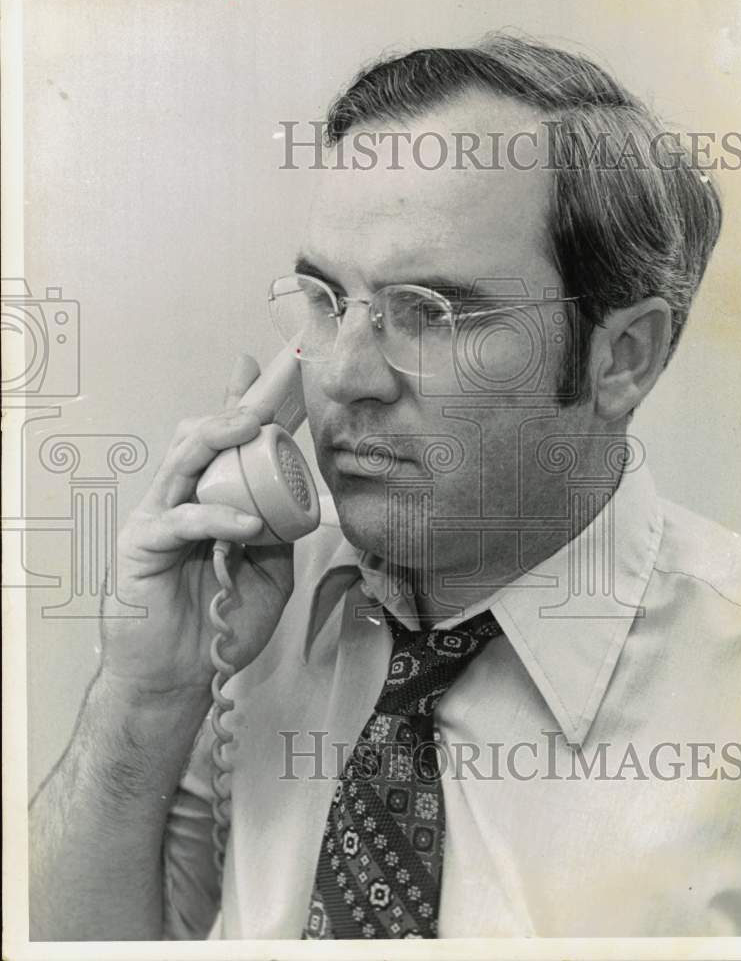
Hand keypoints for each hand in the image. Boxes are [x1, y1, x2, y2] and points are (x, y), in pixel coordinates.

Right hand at [100, 354, 295, 700]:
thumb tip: (294, 498)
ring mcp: (159, 517)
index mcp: (213, 501)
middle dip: (237, 407)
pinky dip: (215, 518)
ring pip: (182, 459)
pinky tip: (245, 525)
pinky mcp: (141, 545)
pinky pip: (180, 520)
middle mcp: (183, 499)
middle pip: (203, 437)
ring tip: (251, 426)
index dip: (244, 403)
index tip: (266, 367)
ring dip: (217, 437)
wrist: (180, 677)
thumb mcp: (269, 573)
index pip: (228, 444)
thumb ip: (278, 533)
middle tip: (270, 387)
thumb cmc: (220, 623)